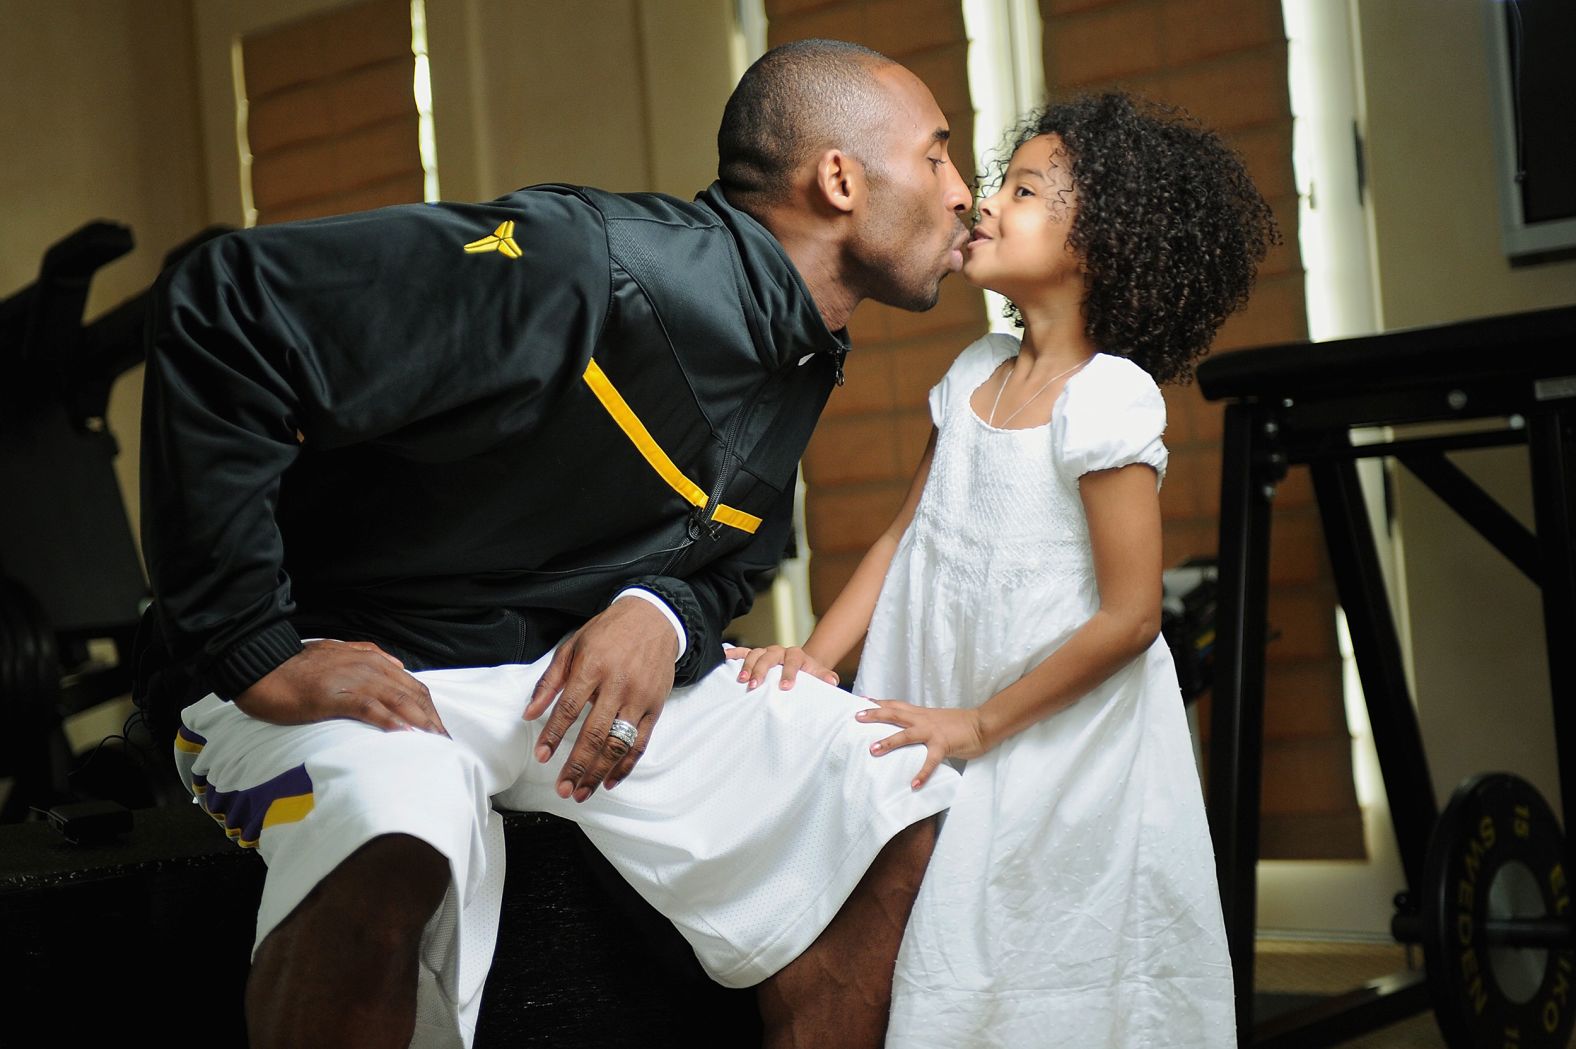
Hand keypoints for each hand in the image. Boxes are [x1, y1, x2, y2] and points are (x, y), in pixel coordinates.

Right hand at [233, 639, 447, 733]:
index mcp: (372, 660)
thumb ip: (368, 656)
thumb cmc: (297, 666)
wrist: (263, 667)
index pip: (412, 686)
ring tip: (433, 743)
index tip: (438, 730)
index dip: (429, 709)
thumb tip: (395, 664)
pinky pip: (370, 708)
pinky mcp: (336, 695)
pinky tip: (403, 735)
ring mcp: (354, 680)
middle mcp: (370, 667)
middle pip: (413, 695)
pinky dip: (389, 721)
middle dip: (432, 720)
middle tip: (444, 744)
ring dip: (420, 723)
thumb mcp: (339, 654)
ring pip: (398, 701)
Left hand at [524, 596, 677, 800]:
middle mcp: (618, 685)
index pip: (570, 708)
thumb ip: (550, 681)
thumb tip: (529, 713)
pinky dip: (626, 765)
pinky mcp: (655, 707)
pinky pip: (641, 743)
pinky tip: (610, 780)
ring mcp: (639, 698)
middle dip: (577, 765)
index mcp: (593, 667)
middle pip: (595, 733)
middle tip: (563, 788)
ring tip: (582, 791)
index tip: (543, 756)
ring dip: (599, 772)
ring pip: (618, 744)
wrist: (654, 618)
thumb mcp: (573, 647)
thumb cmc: (609, 632)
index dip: (554, 735)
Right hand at [723, 645, 838, 690]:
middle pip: (769, 656)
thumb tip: (832, 682)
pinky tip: (723, 658)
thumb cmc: (809, 673)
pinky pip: (743, 652)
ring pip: (755, 654)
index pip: (793, 661)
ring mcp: (766, 652)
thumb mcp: (819, 674)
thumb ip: (826, 677)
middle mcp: (779, 651)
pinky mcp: (756, 655)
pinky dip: (733, 654)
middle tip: (754, 685)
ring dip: (747, 666)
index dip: (789, 673)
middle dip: (761, 670)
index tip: (785, 687)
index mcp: (796, 655)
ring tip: (740, 680)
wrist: (803, 664)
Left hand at [856, 700, 987, 789]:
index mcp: (921, 713)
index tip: (861, 701)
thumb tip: (907, 729)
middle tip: (856, 717)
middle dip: (875, 715)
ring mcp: (933, 732)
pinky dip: (922, 773)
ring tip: (873, 750)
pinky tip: (914, 784)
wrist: (982, 724)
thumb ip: (920, 722)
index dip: (879, 703)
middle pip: (895, 714)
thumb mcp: (935, 719)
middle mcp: (923, 719)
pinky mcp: (944, 745)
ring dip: (889, 741)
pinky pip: (931, 761)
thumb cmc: (959, 723)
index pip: (896, 705)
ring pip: (907, 734)